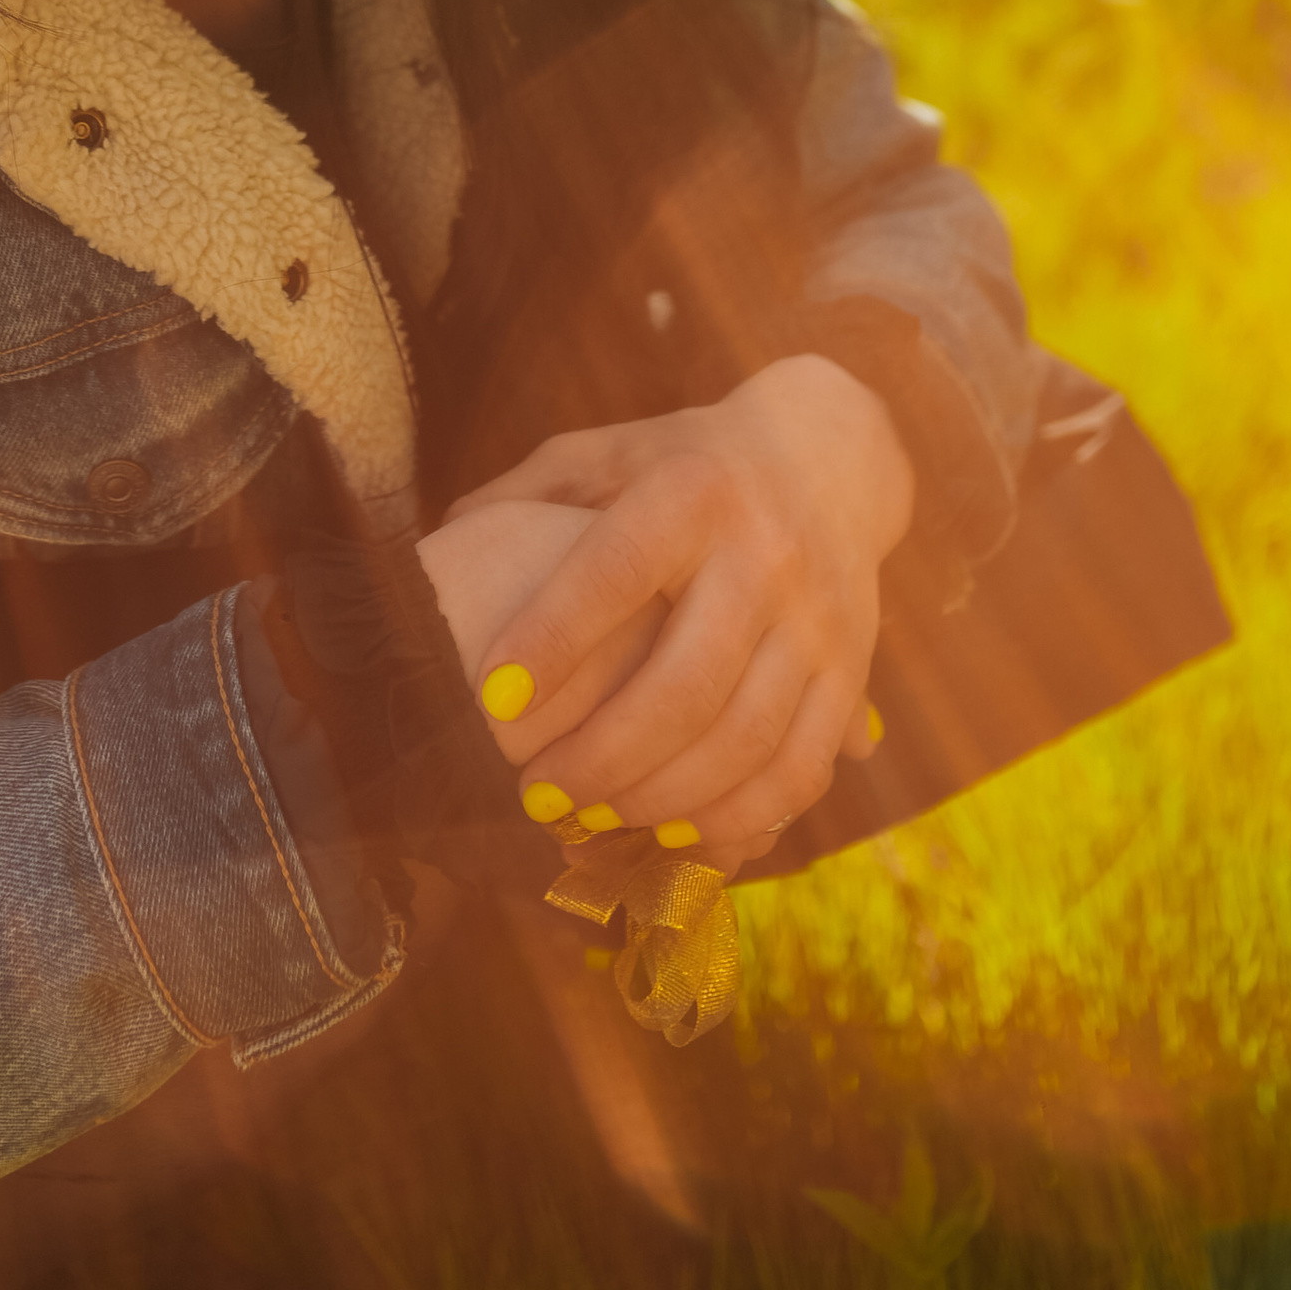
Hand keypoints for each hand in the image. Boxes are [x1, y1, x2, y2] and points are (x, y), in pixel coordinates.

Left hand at [450, 357, 914, 877]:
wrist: (833, 453)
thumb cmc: (687, 459)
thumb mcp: (609, 450)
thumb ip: (528, 492)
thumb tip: (438, 543)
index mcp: (691, 490)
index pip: (614, 571)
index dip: (550, 639)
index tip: (490, 701)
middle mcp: (764, 554)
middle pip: (685, 683)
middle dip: (602, 757)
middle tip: (536, 797)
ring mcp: (818, 619)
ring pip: (745, 739)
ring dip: (661, 801)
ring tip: (594, 823)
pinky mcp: (852, 671)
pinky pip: (801, 766)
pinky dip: (741, 818)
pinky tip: (680, 839)